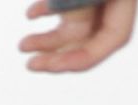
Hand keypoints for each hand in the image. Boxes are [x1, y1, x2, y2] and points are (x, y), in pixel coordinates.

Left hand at [19, 0, 137, 71]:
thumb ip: (81, 2)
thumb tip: (67, 20)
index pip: (114, 39)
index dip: (84, 57)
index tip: (54, 66)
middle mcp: (113, 0)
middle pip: (90, 39)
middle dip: (58, 56)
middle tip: (32, 64)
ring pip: (73, 27)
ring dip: (46, 40)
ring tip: (23, 46)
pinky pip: (64, 6)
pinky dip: (47, 12)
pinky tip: (31, 15)